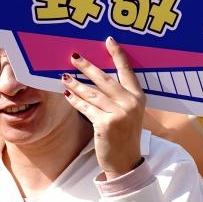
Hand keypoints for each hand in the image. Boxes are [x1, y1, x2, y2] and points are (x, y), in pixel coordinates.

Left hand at [62, 37, 144, 178]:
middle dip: (87, 66)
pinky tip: (67, 95)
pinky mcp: (106, 124)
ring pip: (92, 93)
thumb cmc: (124, 135)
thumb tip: (98, 77)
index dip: (117, 54)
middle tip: (74, 56)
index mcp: (138, 97)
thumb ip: (119, 96)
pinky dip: (75, 101)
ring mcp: (119, 114)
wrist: (125, 161)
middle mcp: (130, 103)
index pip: (127, 70)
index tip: (108, 40)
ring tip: (64, 77)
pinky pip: (86, 108)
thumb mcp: (129, 113)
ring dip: (76, 84)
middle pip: (105, 79)